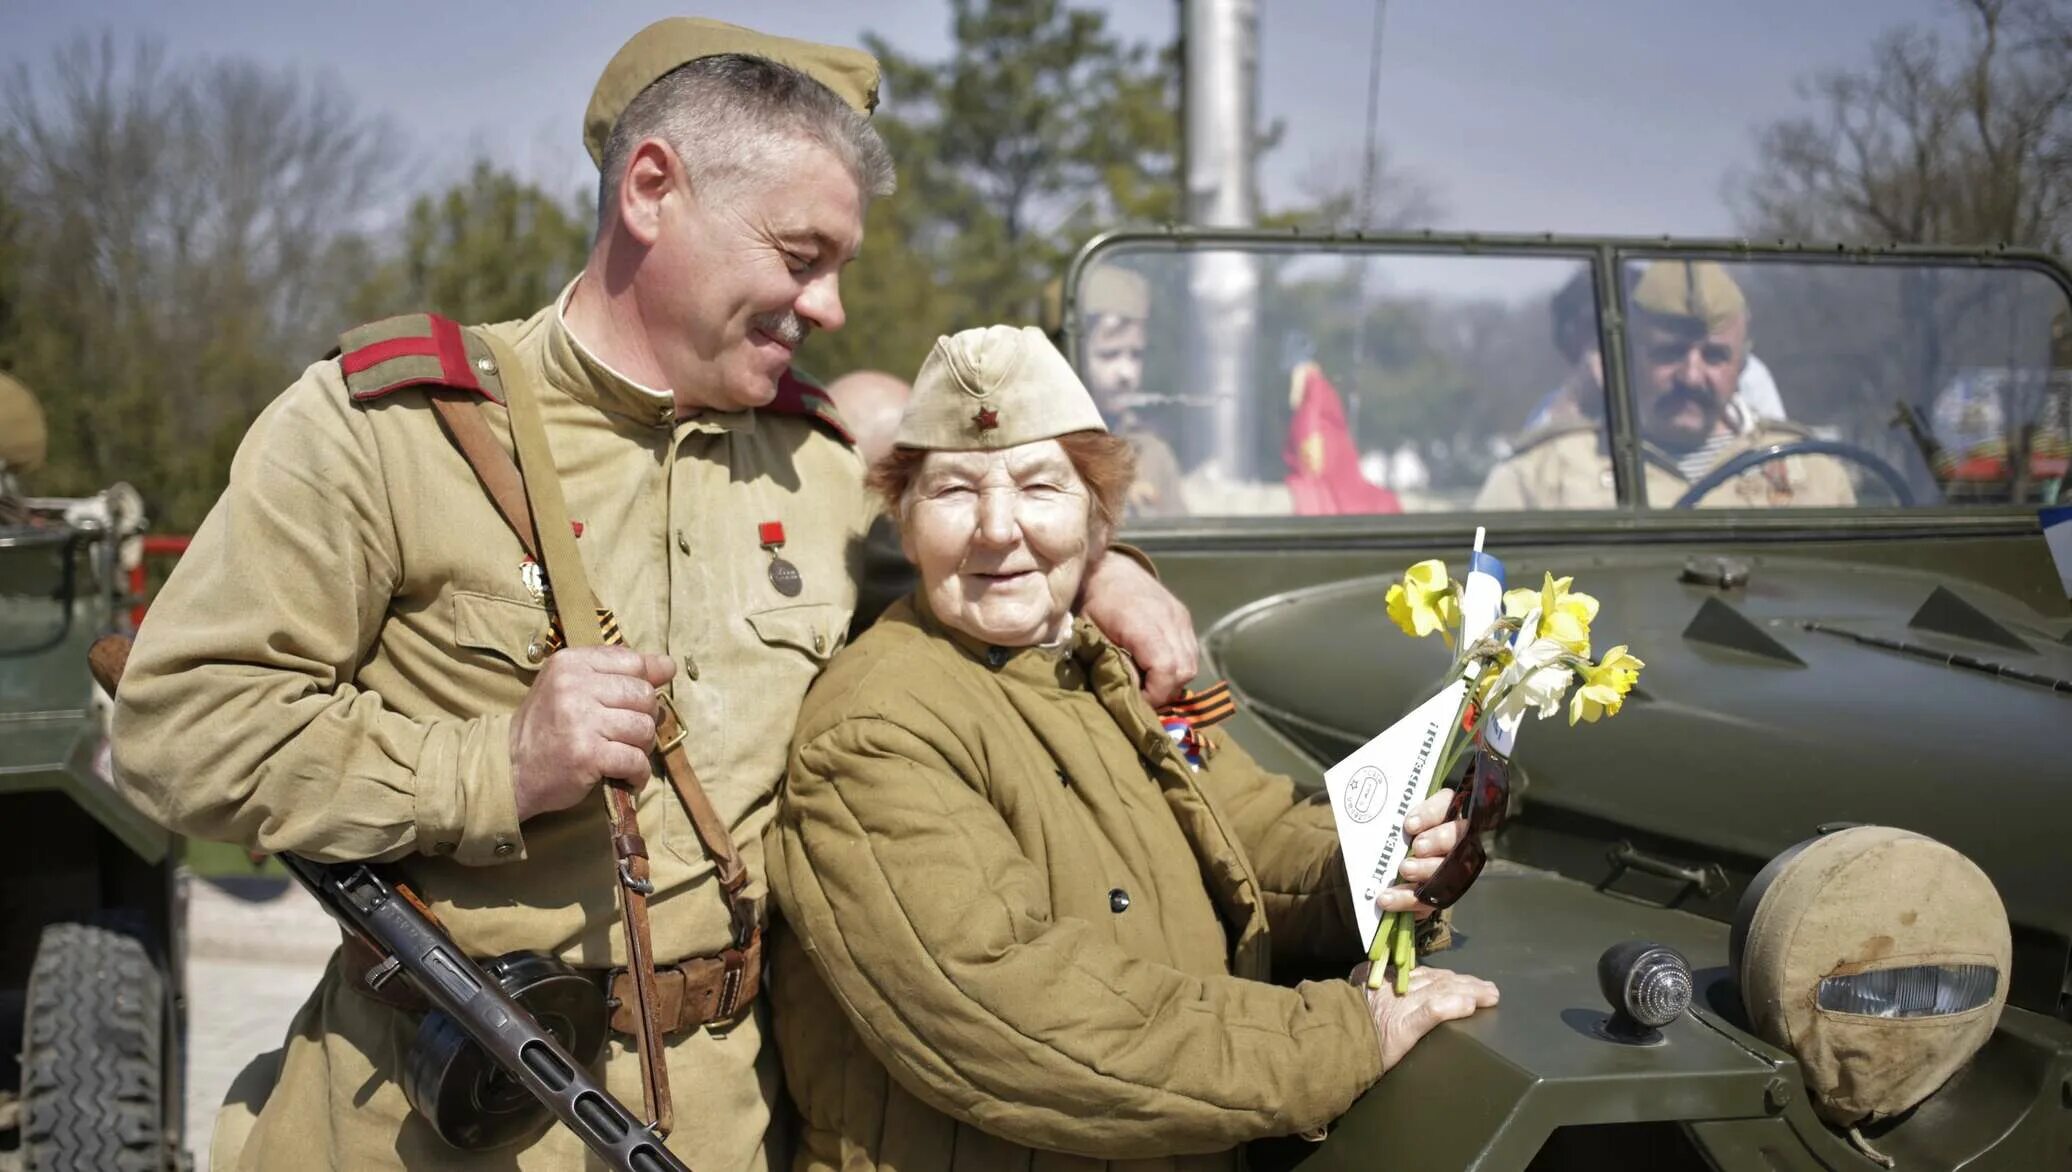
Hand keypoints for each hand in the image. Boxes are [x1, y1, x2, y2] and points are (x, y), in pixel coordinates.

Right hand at [509, 646, 673, 822]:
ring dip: (643, 747)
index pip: (633, 661)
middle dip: (647, 718)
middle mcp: (575, 686)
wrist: (509, 768)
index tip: (648, 696)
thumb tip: (667, 666)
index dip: (650, 679)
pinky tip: (628, 775)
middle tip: (631, 733)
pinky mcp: (588, 755)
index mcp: (571, 663)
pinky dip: (638, 772)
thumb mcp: (567, 686)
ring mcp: (581, 720)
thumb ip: (611, 673)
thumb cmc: (545, 726)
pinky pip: (635, 760)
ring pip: (644, 728)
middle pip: (644, 695)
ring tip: (626, 753)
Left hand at [1079, 549, 1196, 704]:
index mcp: (1142, 623)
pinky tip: (1158, 668)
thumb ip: (1114, 665)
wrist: (1107, 569)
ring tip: (1150, 684)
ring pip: (1191, 663)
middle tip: (1143, 697)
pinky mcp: (1184, 617)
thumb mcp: (1092, 637)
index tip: (1138, 702)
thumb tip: (1131, 695)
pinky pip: (1190, 651)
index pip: (1166, 669)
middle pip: (1183, 670)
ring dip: (1173, 681)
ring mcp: (1180, 617)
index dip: (1155, 694)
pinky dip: (1178, 666)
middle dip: (1165, 691)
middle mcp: (1168, 619)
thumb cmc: (1092, 605)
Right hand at [1352, 963, 1498, 1072]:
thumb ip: (1367, 983)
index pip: (1423, 974)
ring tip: (1490, 995)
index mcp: (1384, 980)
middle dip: (1466, 983)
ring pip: (1441, 991)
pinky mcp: (1403, 1027)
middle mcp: (1395, 988)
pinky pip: (1432, 1012)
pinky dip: (1452, 1006)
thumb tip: (1371, 975)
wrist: (1327, 1041)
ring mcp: (1400, 1007)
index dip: (1448, 977)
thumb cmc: (1338, 1022)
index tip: (1463, 980)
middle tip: (1488, 988)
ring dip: (1470, 992)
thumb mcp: (1353, 992)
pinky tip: (1469, 1005)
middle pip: (1438, 980)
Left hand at [1376, 788, 1465, 920]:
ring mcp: (1452, 869)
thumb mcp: (1388, 824)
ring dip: (1427, 869)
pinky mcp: (1439, 895)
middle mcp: (1454, 839)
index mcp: (1443, 812)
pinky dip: (1407, 899)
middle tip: (1418, 847)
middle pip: (1457, 836)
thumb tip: (1368, 816)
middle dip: (1439, 840)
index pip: (1447, 803)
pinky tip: (1387, 899)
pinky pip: (1429, 900)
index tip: (1410, 825)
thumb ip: (1389, 819)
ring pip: (1450, 869)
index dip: (1432, 813)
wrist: (1378, 872)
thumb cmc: (1387, 838)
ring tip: (1405, 870)